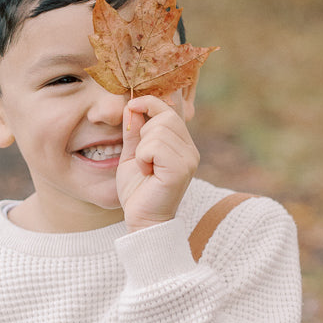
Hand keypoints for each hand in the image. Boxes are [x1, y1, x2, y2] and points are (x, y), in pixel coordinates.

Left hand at [116, 92, 198, 232]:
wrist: (142, 219)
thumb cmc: (138, 190)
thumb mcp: (133, 155)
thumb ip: (134, 132)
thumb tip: (131, 105)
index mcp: (181, 144)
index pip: (170, 110)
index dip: (149, 102)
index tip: (131, 106)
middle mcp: (190, 150)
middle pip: (165, 116)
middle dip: (144, 131)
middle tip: (142, 156)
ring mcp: (188, 159)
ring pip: (159, 130)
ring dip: (141, 148)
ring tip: (145, 167)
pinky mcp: (181, 169)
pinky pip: (155, 146)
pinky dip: (143, 156)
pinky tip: (147, 172)